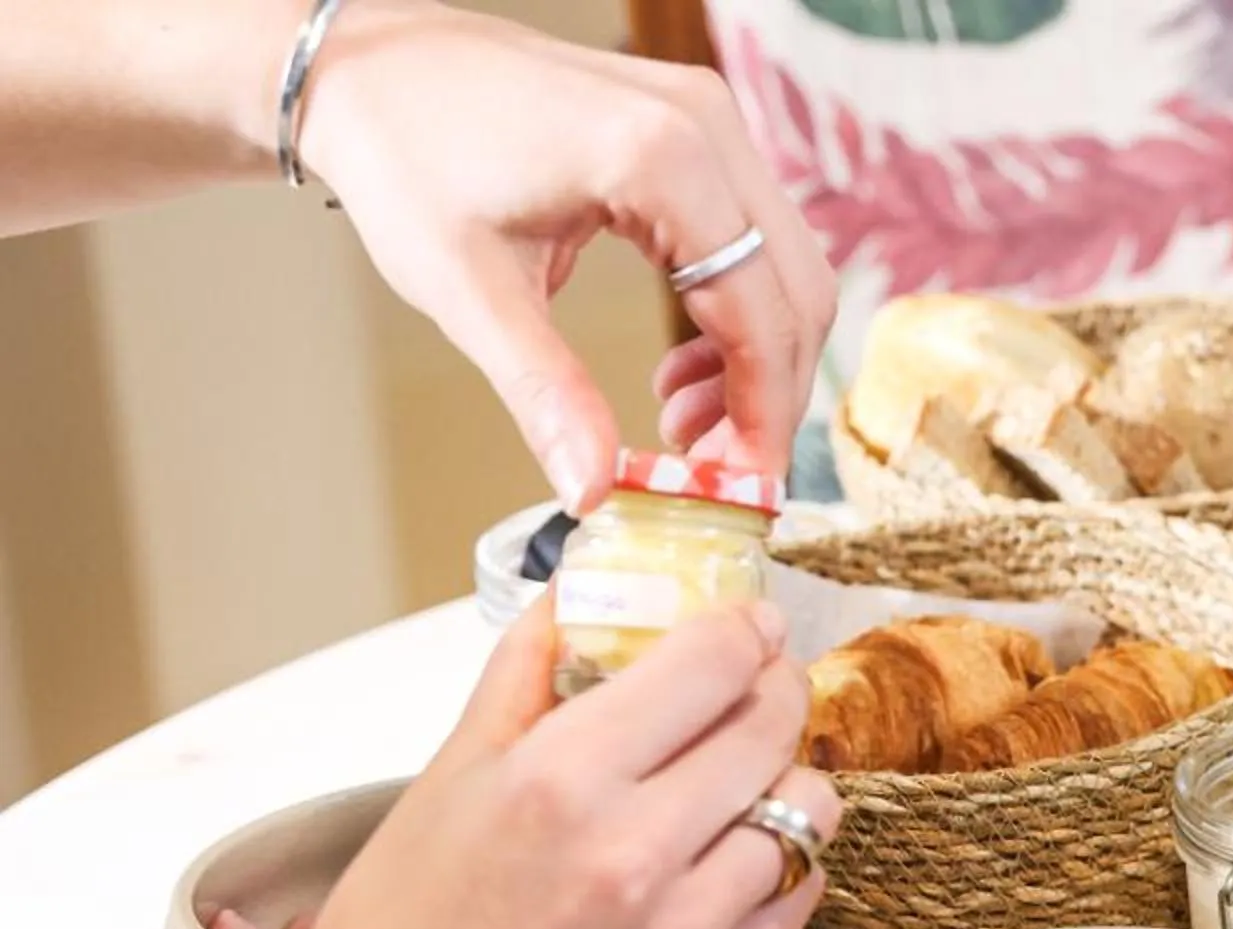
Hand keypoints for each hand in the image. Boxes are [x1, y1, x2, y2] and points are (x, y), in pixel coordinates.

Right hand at [266, 599, 838, 928]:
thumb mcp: (448, 781)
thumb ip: (523, 677)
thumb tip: (574, 594)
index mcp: (561, 777)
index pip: (710, 663)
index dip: (744, 630)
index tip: (749, 624)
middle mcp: (634, 848)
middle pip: (771, 728)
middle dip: (778, 692)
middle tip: (765, 687)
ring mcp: (685, 928)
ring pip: (805, 814)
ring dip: (789, 784)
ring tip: (751, 783)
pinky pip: (800, 897)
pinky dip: (787, 865)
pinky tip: (743, 859)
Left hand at [294, 0, 837, 508]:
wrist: (363, 63)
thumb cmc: (400, 149)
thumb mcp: (465, 288)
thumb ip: (545, 392)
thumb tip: (595, 488)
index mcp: (659, 158)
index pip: (761, 311)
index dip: (764, 412)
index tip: (746, 487)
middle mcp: (703, 126)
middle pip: (797, 291)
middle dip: (768, 394)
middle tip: (715, 468)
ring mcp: (706, 120)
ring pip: (786, 268)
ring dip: (756, 358)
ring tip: (685, 420)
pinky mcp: (694, 130)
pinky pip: (754, 239)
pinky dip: (736, 314)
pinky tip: (683, 364)